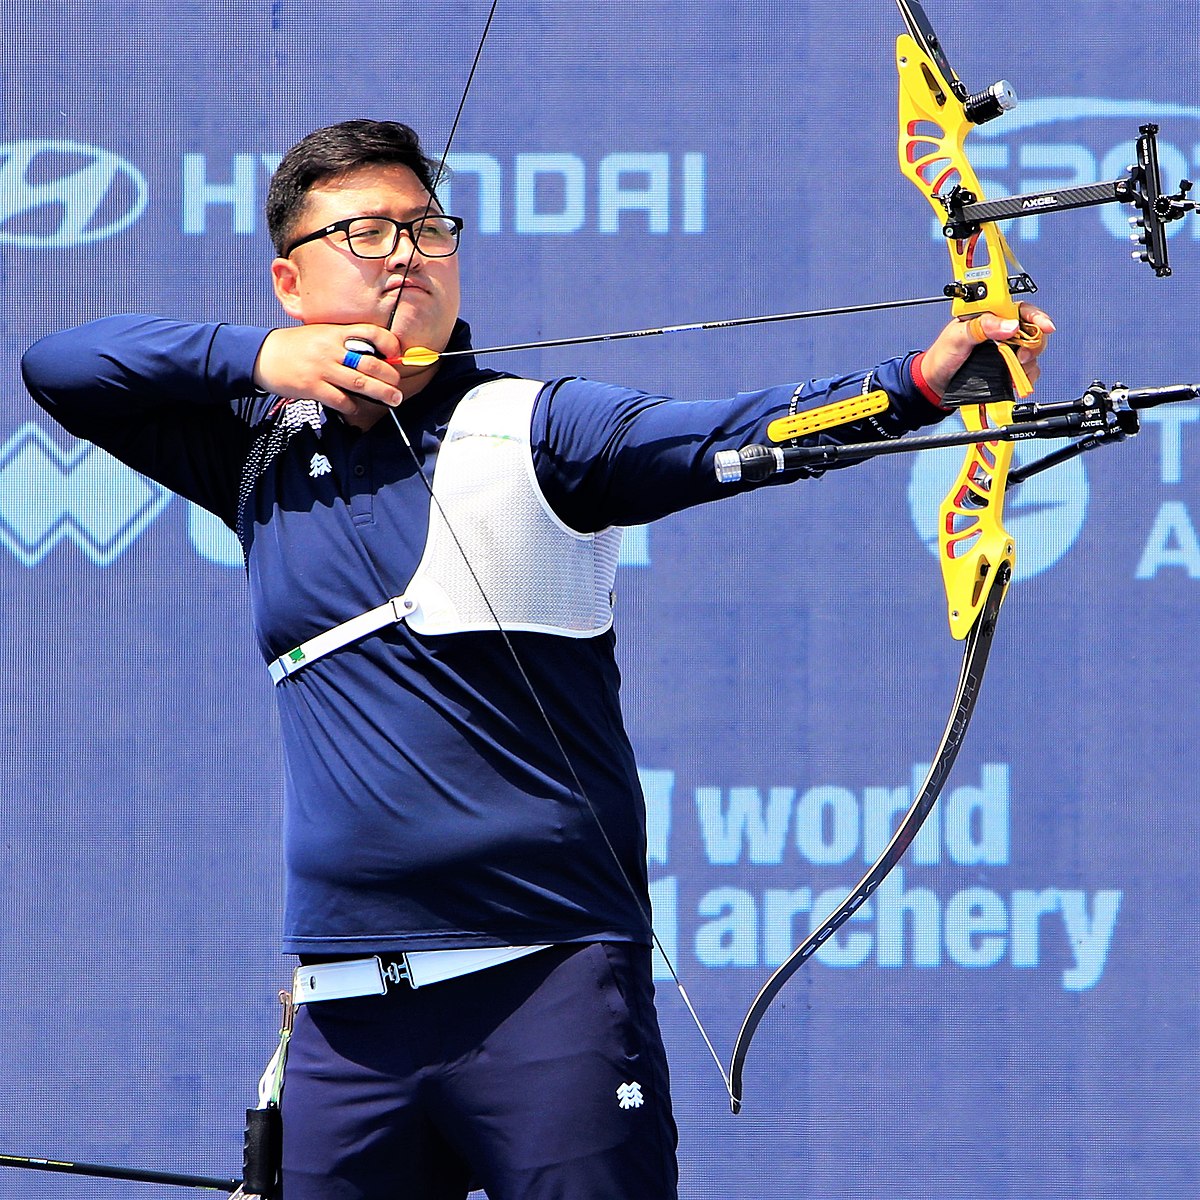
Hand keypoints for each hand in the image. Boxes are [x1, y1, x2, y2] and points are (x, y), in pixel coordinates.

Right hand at [252, 324, 404, 425]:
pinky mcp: (313, 387)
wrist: (264, 355)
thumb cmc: (297, 346)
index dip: (389, 343)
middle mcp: (331, 349)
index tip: (396, 354)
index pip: (370, 332)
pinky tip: (356, 408)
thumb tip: (374, 356)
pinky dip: (352, 406)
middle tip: (399, 386)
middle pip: (371, 363)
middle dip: (390, 376)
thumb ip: (345, 342)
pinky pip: (340, 400)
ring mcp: (322, 368)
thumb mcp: (321, 334)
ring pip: (361, 383)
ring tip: (394, 399)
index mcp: (336, 332)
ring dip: (381, 393)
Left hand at [919, 303, 1056, 398]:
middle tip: (1021, 356)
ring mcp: (1006, 350)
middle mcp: (1002, 331)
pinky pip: (1027, 370)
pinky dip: (1026, 376)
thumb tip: (1011, 325)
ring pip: (1032, 352)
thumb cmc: (942, 355)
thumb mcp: (958, 336)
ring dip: (1028, 363)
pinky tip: (1017, 381)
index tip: (1045, 326)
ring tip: (1014, 371)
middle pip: (1033, 331)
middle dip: (1033, 344)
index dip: (1036, 316)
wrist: (935, 382)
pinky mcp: (1007, 368)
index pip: (1021, 310)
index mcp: (991, 316)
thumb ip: (982, 326)